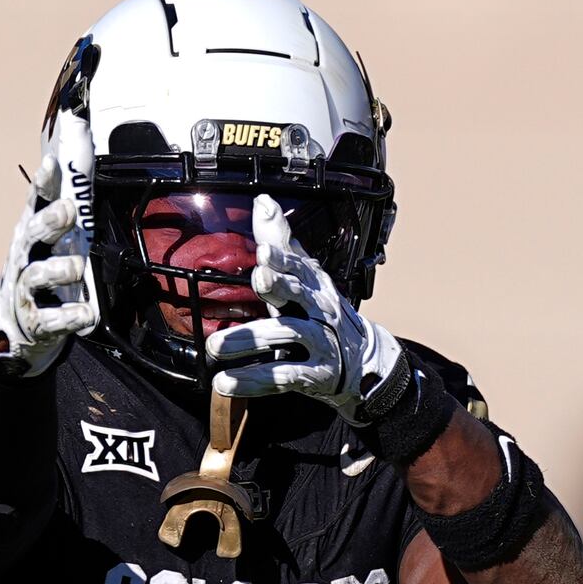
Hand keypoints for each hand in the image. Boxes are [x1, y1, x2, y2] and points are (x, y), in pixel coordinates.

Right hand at [0, 150, 95, 379]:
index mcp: (32, 236)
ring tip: (75, 268)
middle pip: (32, 235)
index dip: (43, 184)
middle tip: (67, 211)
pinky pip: (50, 319)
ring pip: (36, 276)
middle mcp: (25, 259)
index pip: (36, 204)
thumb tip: (87, 165)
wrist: (14, 328)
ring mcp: (26, 291)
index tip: (52, 163)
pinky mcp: (35, 322)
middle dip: (49, 222)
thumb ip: (67, 211)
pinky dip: (68, 317)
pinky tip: (84, 314)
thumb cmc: (41, 275)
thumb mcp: (53, 242)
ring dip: (58, 270)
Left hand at [206, 194, 404, 423]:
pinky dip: (254, 380)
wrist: (365, 362)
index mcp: (315, 284)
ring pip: (288, 335)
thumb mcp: (306, 277)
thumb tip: (264, 201)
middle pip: (301, 294)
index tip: (264, 252)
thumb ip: (281, 243)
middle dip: (280, 286)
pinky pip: (284, 376)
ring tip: (217, 345)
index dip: (284, 258)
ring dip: (251, 339)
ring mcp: (322, 343)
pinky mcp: (316, 375)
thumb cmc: (323, 314)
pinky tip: (227, 382)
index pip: (300, 266)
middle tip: (258, 279)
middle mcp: (321, 310)